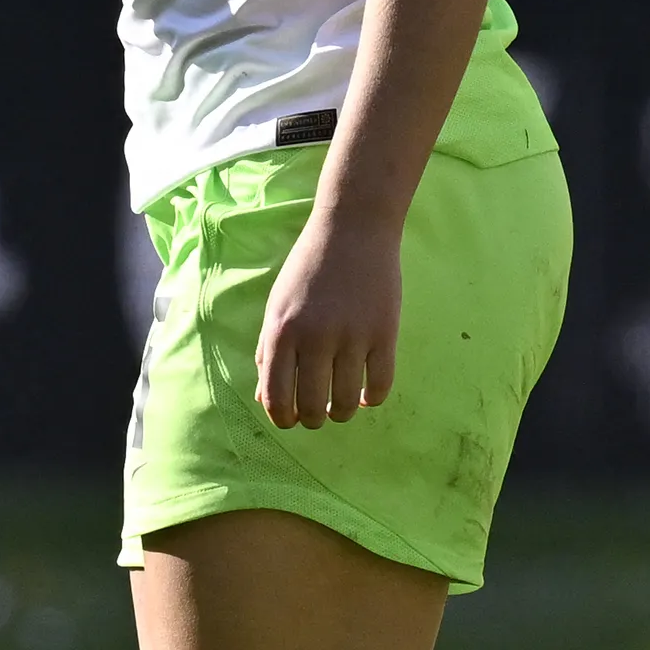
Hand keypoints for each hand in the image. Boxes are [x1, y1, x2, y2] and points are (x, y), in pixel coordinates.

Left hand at [252, 201, 401, 427]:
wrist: (353, 228)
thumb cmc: (308, 267)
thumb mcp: (277, 305)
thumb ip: (268, 350)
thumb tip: (265, 398)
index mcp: (281, 331)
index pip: (276, 397)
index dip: (281, 418)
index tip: (289, 420)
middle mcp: (315, 338)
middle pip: (311, 407)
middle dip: (311, 420)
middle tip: (316, 415)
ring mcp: (352, 337)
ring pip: (345, 402)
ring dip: (341, 413)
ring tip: (339, 407)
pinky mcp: (385, 334)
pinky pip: (379, 386)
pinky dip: (371, 399)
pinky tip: (364, 396)